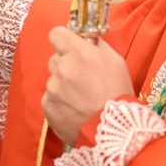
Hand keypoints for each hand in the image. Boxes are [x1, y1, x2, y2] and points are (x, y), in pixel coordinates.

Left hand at [42, 26, 133, 145]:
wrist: (113, 132)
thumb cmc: (118, 94)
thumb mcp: (116, 62)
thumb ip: (98, 46)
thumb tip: (88, 38)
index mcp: (79, 53)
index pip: (56, 33)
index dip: (63, 40)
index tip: (70, 48)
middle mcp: (62, 68)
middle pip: (55, 59)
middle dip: (65, 66)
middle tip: (82, 80)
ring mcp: (52, 88)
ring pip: (53, 80)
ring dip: (62, 86)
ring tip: (80, 100)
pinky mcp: (47, 105)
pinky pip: (50, 98)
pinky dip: (59, 103)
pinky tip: (74, 110)